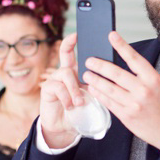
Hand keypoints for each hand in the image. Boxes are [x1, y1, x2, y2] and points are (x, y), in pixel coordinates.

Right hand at [39, 33, 86, 148]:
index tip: (79, 32)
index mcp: (76, 73)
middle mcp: (64, 74)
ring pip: (66, 73)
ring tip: (80, 101)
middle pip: (65, 54)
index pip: (74, 54)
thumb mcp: (91, 97)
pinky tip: (71, 106)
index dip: (73, 42)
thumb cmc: (81, 110)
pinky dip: (67, 98)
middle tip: (74, 37)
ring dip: (75, 88)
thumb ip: (96, 86)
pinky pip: (58, 87)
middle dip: (68, 44)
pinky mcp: (47, 90)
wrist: (67, 127)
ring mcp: (55, 81)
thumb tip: (111, 77)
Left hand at [82, 32, 159, 150]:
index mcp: (153, 79)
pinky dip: (98, 94)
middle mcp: (143, 90)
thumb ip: (140, 75)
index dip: (121, 46)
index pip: (134, 59)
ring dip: (95, 80)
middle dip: (99, 65)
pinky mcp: (126, 116)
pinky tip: (93, 89)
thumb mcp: (157, 85)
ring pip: (109, 88)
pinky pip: (108, 102)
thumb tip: (118, 63)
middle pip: (116, 74)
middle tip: (89, 60)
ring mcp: (134, 104)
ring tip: (86, 74)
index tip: (111, 35)